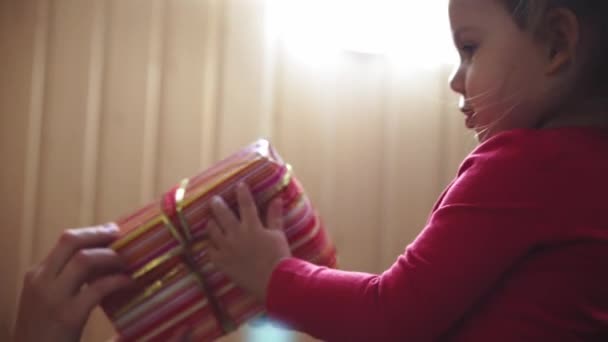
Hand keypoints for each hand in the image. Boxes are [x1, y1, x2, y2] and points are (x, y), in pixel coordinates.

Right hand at [13, 224, 131, 341]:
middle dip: (101, 234)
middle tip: (122, 236)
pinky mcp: (67, 316)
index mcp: (37, 275)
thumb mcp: (48, 299)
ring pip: (84, 259)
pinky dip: (117, 281)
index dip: (93, 232)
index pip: (66, 241)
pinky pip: (98, 288)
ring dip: (111, 256)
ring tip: (127, 261)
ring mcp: (52, 298)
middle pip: (71, 240)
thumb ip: (66, 279)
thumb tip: (102, 259)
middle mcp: (41, 281)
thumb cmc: (46, 332)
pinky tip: (128, 282)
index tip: (112, 231)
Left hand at [208, 183, 290, 302]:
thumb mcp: (278, 234)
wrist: (273, 282)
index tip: (239, 185)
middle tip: (215, 199)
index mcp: (252, 226)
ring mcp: (227, 248)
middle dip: (217, 204)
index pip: (246, 204)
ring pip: (213, 230)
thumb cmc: (279, 257)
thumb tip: (276, 199)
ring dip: (211, 223)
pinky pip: (210, 250)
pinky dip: (210, 245)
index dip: (242, 192)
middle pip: (222, 214)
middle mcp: (237, 234)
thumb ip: (274, 216)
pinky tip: (210, 243)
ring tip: (211, 220)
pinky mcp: (222, 262)